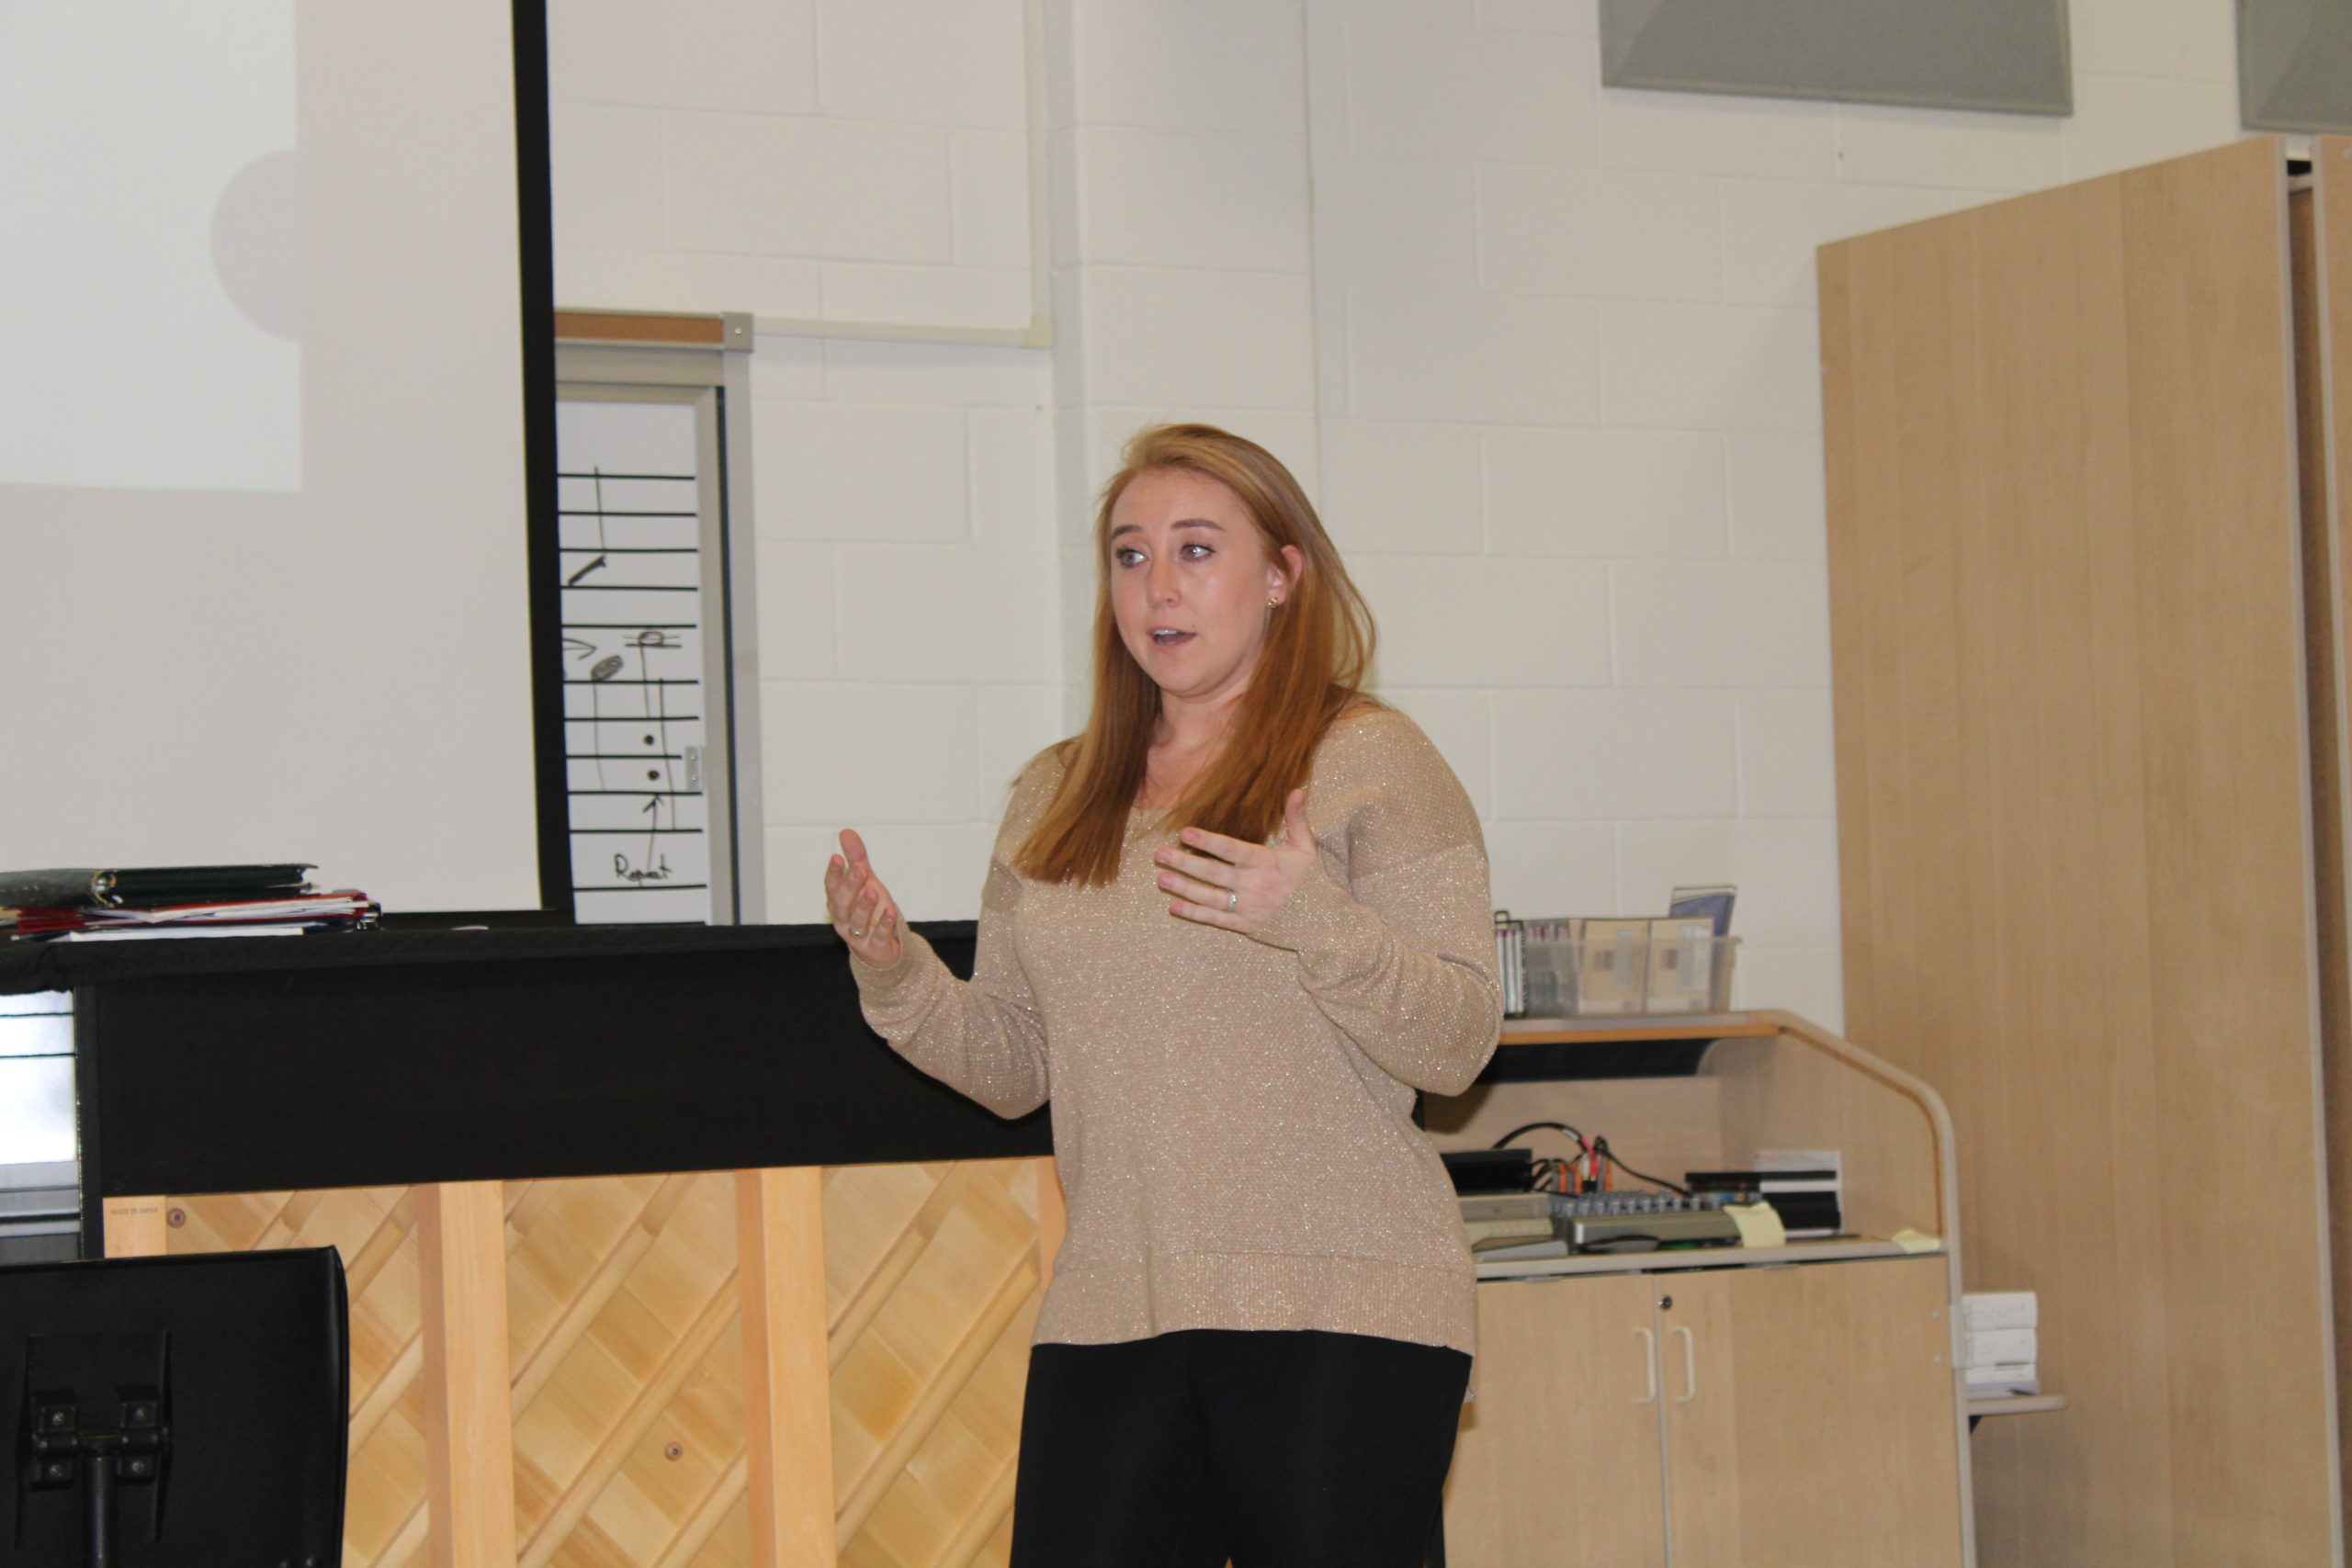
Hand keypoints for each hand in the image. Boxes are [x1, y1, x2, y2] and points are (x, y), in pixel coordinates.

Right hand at [824, 829, 903, 966]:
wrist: (879, 949)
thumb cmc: (869, 911)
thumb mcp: (866, 882)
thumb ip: (856, 858)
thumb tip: (846, 832)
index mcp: (838, 902)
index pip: (832, 887)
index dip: (833, 873)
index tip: (837, 857)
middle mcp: (844, 919)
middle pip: (842, 903)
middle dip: (850, 886)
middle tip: (860, 870)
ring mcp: (858, 935)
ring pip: (858, 920)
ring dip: (865, 905)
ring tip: (874, 891)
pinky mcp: (874, 946)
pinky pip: (878, 935)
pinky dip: (884, 925)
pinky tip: (891, 912)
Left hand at [1153, 789, 1316, 933]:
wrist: (1320, 919)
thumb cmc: (1309, 878)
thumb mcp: (1305, 847)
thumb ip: (1297, 818)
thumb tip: (1298, 790)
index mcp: (1265, 863)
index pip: (1232, 850)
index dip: (1208, 841)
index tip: (1184, 832)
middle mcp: (1253, 886)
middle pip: (1214, 873)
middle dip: (1185, 863)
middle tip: (1159, 854)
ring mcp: (1247, 908)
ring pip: (1210, 897)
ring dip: (1184, 888)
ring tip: (1161, 878)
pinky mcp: (1243, 925)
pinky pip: (1215, 919)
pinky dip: (1194, 914)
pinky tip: (1173, 906)